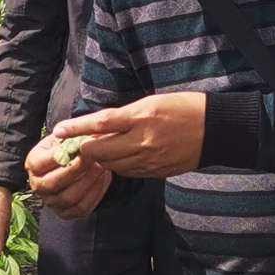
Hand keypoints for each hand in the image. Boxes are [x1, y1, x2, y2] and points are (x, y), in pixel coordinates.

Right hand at [25, 132, 113, 219]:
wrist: (70, 163)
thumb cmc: (66, 147)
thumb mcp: (62, 137)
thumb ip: (68, 136)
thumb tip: (82, 135)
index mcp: (33, 164)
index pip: (40, 164)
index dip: (61, 157)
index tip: (81, 149)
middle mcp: (37, 185)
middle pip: (54, 183)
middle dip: (76, 170)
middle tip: (94, 158)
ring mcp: (51, 202)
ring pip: (69, 198)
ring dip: (88, 182)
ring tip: (101, 168)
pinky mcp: (65, 213)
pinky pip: (81, 208)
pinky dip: (95, 194)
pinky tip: (103, 179)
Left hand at [47, 93, 208, 180]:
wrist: (215, 130)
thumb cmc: (184, 108)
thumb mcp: (152, 102)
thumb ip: (125, 116)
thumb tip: (99, 126)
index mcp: (141, 117)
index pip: (100, 124)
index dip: (77, 128)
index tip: (59, 130)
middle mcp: (143, 140)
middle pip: (101, 151)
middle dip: (85, 150)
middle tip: (77, 145)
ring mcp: (150, 159)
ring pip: (112, 165)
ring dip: (101, 159)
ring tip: (97, 151)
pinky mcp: (156, 172)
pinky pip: (128, 172)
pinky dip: (119, 166)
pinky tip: (119, 158)